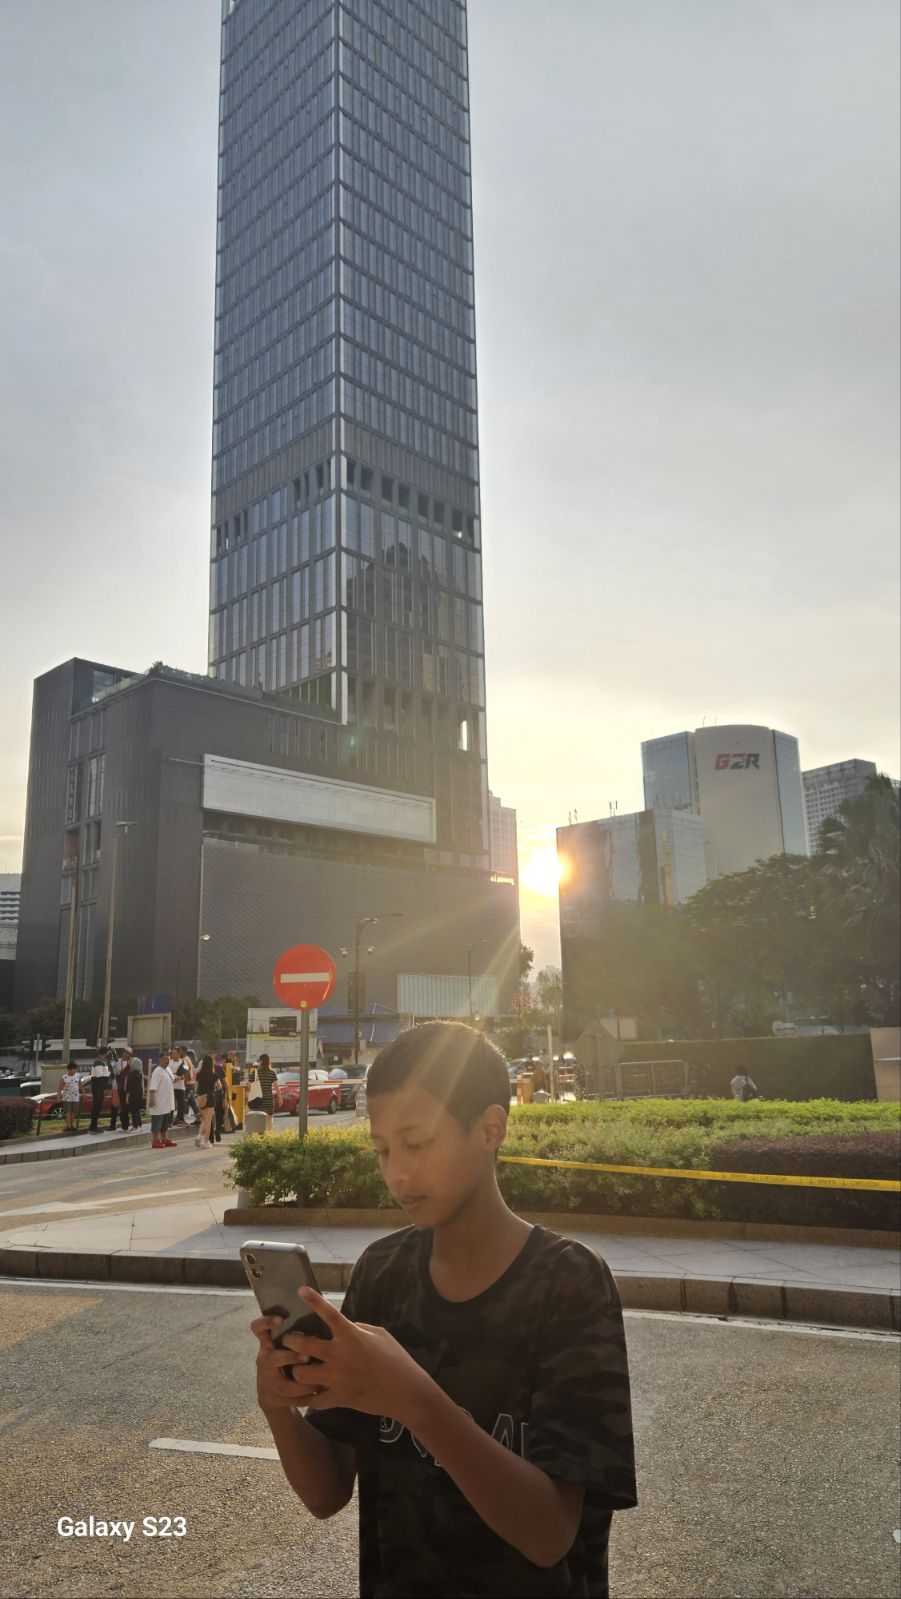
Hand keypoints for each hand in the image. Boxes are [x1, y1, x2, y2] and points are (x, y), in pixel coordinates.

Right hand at [250, 1314, 331, 1412]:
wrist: (274, 1393)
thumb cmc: (290, 1359)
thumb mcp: (289, 1344)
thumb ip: (299, 1332)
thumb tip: (322, 1308)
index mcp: (268, 1343)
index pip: (258, 1328)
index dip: (266, 1322)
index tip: (281, 1319)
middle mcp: (264, 1361)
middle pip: (270, 1359)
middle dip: (289, 1358)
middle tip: (307, 1356)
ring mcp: (266, 1381)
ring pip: (284, 1386)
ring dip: (303, 1384)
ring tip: (320, 1383)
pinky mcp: (271, 1399)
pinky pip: (290, 1401)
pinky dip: (307, 1398)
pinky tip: (320, 1394)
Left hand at [280, 1289, 433, 1427]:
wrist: (405, 1392)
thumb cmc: (396, 1359)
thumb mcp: (380, 1335)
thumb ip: (359, 1328)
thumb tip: (345, 1326)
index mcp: (351, 1336)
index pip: (329, 1314)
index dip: (314, 1301)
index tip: (301, 1290)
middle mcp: (339, 1355)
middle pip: (303, 1346)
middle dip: (290, 1341)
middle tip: (288, 1341)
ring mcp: (336, 1379)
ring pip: (301, 1374)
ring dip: (298, 1370)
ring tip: (300, 1369)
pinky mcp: (338, 1399)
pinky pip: (314, 1400)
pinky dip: (312, 1397)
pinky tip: (314, 1393)